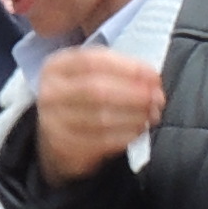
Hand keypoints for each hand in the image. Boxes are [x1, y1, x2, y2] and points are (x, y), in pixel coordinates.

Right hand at [33, 46, 167, 181]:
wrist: (56, 135)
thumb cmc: (82, 98)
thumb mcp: (92, 75)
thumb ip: (121, 71)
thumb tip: (152, 79)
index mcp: (56, 67)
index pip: (92, 61)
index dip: (127, 67)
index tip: (153, 76)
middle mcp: (50, 93)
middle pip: (96, 89)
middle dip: (134, 94)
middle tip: (157, 99)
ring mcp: (52, 122)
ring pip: (101, 118)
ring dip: (134, 116)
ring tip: (151, 115)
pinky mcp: (63, 147)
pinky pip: (100, 142)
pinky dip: (125, 135)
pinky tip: (138, 130)